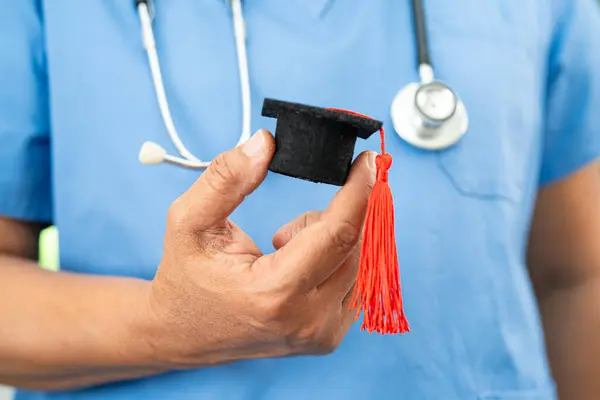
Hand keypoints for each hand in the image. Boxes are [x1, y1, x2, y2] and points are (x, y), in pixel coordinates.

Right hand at [145, 129, 374, 367]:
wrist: (184, 335)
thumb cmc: (184, 278)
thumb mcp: (187, 221)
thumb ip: (225, 179)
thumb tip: (266, 143)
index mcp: (275, 293)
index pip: (338, 233)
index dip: (359, 191)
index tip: (368, 161)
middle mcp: (309, 320)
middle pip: (357, 246)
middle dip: (338, 215)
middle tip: (294, 221)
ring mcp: (323, 334)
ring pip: (362, 263)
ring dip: (334, 239)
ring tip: (285, 247)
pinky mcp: (329, 337)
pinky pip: (356, 282)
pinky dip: (336, 260)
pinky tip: (300, 266)